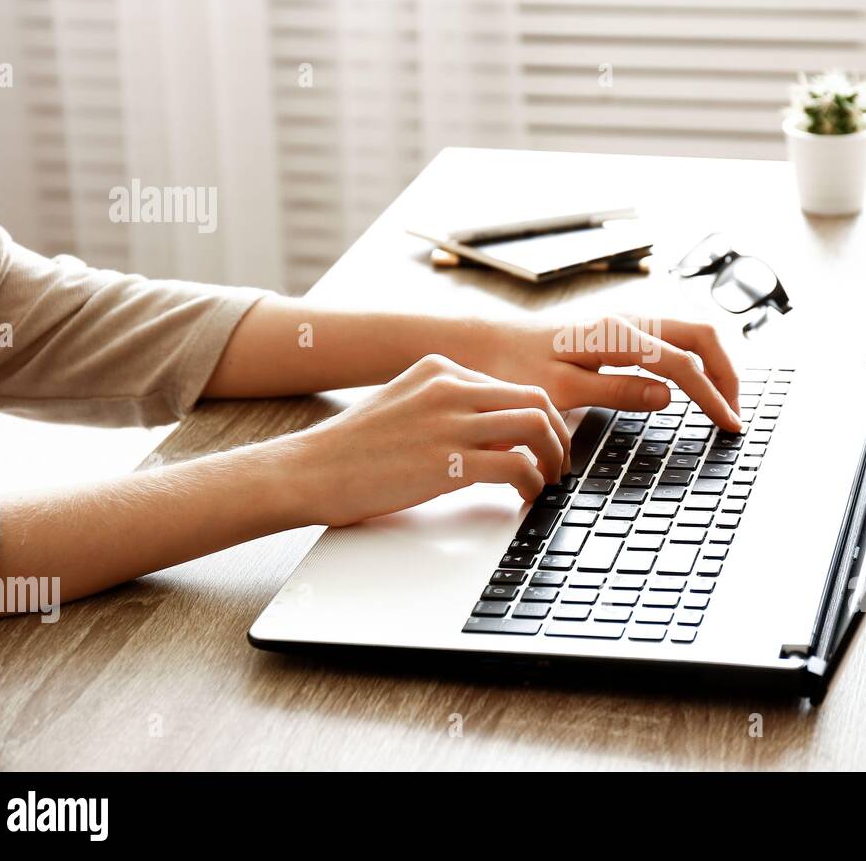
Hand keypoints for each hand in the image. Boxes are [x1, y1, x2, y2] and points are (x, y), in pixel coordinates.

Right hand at [285, 354, 570, 525]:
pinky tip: (526, 497)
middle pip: (536, 400)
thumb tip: (496, 434)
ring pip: (536, 426)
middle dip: (558, 436)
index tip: (544, 445)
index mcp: (439, 369)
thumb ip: (448, 410)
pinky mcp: (448, 461)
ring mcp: (449, 422)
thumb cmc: (351, 450)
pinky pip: (517, 466)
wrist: (307, 471)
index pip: (512, 386)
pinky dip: (534, 484)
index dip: (538, 419)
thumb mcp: (404, 406)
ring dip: (553, 459)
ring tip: (549, 483)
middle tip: (558, 465)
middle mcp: (450, 386)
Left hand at [445, 314, 741, 430]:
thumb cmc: (514, 369)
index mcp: (615, 335)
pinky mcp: (618, 331)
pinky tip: (694, 384)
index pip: (683, 364)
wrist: (484, 345)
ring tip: (724, 402)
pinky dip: (694, 359)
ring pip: (689, 333)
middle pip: (701, 336)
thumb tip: (669, 395)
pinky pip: (672, 338)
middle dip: (728, 373)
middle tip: (737, 414)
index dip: (712, 396)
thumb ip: (617, 390)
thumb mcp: (562, 390)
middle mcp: (626, 321)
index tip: (730, 427)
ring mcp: (625, 323)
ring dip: (714, 364)